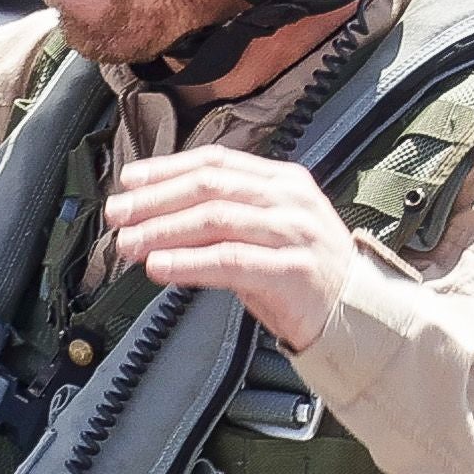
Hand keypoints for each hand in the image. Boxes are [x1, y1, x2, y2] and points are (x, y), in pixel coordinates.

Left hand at [105, 148, 359, 350]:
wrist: (354, 312)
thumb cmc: (301, 271)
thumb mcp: (266, 230)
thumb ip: (224, 214)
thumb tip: (156, 213)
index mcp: (282, 180)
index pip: (216, 161)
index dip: (167, 168)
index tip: (129, 181)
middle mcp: (289, 199)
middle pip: (210, 187)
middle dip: (155, 199)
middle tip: (118, 214)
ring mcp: (293, 233)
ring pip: (215, 220)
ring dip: (163, 230)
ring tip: (129, 243)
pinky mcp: (292, 271)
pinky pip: (229, 261)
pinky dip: (189, 262)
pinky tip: (160, 266)